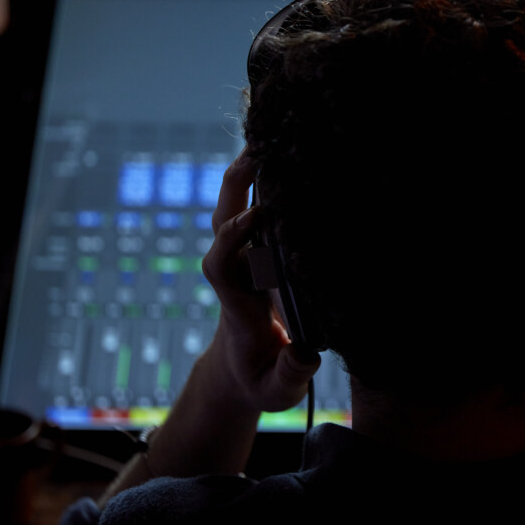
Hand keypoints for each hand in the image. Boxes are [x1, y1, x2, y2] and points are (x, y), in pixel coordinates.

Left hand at [200, 148, 319, 413]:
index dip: (234, 237)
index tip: (259, 215)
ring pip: (235, 207)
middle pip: (220, 220)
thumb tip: (304, 352)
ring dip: (249, 173)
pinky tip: (285, 154)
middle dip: (235, 185)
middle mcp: (233, 273)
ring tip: (274, 134)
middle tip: (261, 148)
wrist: (240, 370)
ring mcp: (243, 258)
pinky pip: (254, 209)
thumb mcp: (277, 390)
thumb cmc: (261, 379)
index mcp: (236, 304)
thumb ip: (290, 374)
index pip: (220, 263)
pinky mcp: (256, 252)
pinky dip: (264, 180)